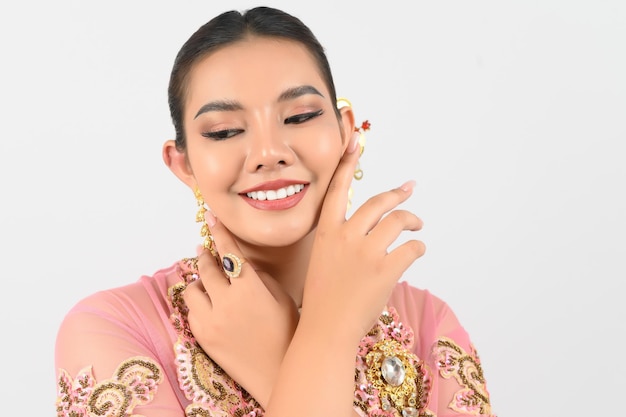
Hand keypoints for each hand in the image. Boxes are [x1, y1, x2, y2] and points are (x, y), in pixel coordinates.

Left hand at [182, 218, 298, 406]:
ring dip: (200, 281)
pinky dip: (199, 303)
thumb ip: (259, 278)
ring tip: (208, 282)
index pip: (229, 252)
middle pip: (207, 268)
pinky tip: (210, 305)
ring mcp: (211, 321)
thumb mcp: (281, 298)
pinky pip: (191, 311)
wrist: (277, 372)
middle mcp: (226, 302)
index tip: (210, 218)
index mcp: (250, 289)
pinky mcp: (203, 337)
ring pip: (192, 289)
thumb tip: (241, 268)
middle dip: (206, 254)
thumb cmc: (287, 332)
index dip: (219, 232)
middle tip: (206, 250)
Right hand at [301, 132, 425, 341]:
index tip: (356, 140)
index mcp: (326, 232)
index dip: (347, 163)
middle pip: (379, 202)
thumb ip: (340, 241)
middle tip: (409, 191)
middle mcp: (346, 236)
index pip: (338, 189)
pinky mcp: (387, 269)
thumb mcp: (322, 261)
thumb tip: (367, 229)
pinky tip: (418, 251)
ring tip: (418, 227)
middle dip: (398, 194)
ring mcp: (367, 252)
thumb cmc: (322, 300)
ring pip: (399, 220)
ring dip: (413, 221)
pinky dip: (419, 247)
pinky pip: (412, 248)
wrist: (324, 330)